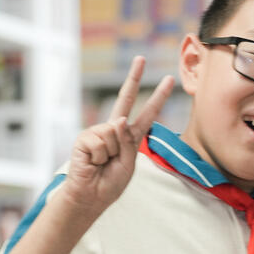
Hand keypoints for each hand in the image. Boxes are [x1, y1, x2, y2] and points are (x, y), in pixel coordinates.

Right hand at [61, 56, 173, 212]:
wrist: (90, 196)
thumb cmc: (110, 183)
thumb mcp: (128, 163)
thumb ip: (128, 142)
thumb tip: (118, 119)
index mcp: (130, 136)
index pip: (147, 113)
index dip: (158, 97)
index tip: (168, 79)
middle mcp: (114, 129)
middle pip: (126, 98)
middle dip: (133, 77)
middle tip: (141, 57)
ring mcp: (98, 131)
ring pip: (114, 133)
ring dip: (110, 153)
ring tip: (102, 164)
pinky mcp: (84, 137)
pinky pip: (100, 142)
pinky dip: (98, 156)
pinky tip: (92, 162)